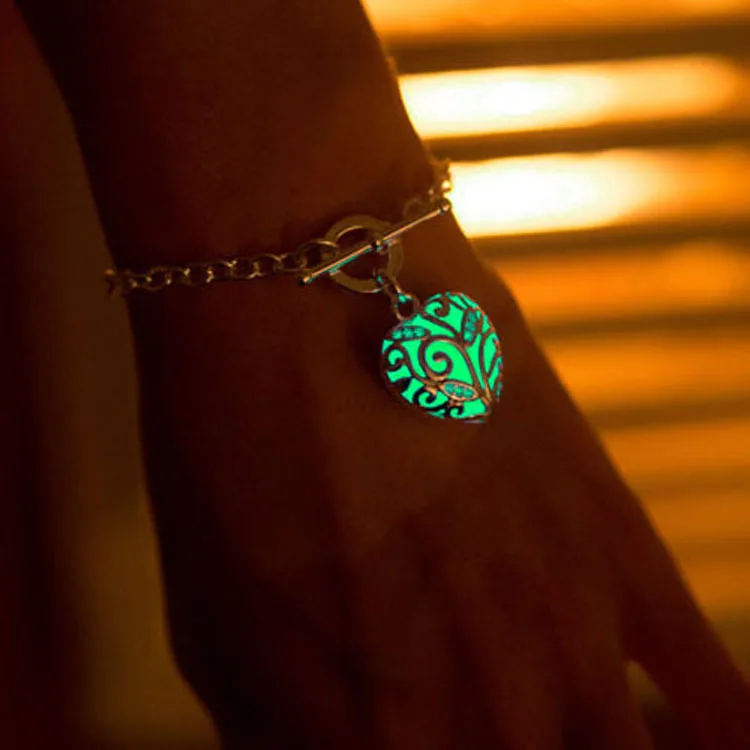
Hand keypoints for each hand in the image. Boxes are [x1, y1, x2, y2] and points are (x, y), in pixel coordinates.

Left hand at [130, 214, 749, 748]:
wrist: (309, 295)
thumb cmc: (230, 454)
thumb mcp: (215, 630)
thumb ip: (287, 730)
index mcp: (369, 747)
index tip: (415, 741)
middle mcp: (489, 719)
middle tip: (486, 723)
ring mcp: (569, 633)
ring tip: (574, 734)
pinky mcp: (616, 547)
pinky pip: (712, 685)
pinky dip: (714, 731)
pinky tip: (707, 738)